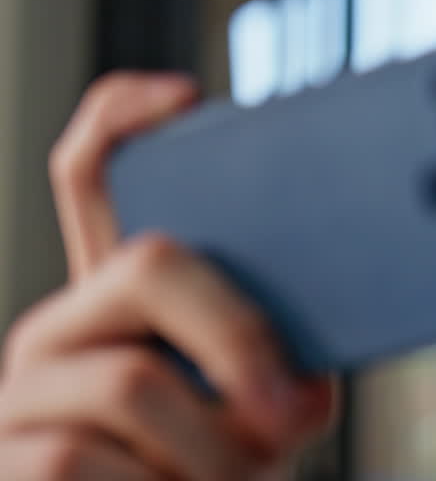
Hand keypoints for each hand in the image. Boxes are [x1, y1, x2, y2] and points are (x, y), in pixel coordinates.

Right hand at [0, 72, 336, 478]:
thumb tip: (303, 382)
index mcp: (120, 299)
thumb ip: (277, 368)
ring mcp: (20, 393)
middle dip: (239, 336)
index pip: (92, 175)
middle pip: (149, 264)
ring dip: (212, 450)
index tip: (189, 94)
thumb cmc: (220, 473)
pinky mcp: (5, 461)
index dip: (123, 117)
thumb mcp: (261, 411)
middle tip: (286, 415)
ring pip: (134, 381)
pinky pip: (82, 461)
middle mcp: (59, 327)